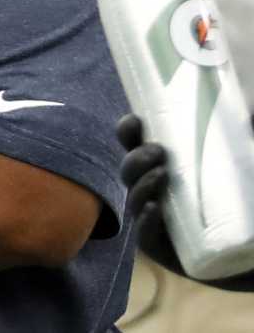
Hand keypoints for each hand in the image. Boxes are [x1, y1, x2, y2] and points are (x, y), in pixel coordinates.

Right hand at [119, 112, 253, 291]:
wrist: (249, 250)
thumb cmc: (241, 203)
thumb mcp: (240, 169)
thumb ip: (245, 142)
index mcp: (163, 166)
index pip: (134, 144)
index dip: (128, 131)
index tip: (137, 119)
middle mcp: (153, 190)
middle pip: (128, 169)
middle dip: (135, 157)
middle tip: (159, 151)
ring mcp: (155, 218)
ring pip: (133, 198)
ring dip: (141, 184)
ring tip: (161, 176)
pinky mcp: (163, 248)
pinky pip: (145, 235)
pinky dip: (145, 221)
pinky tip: (154, 210)